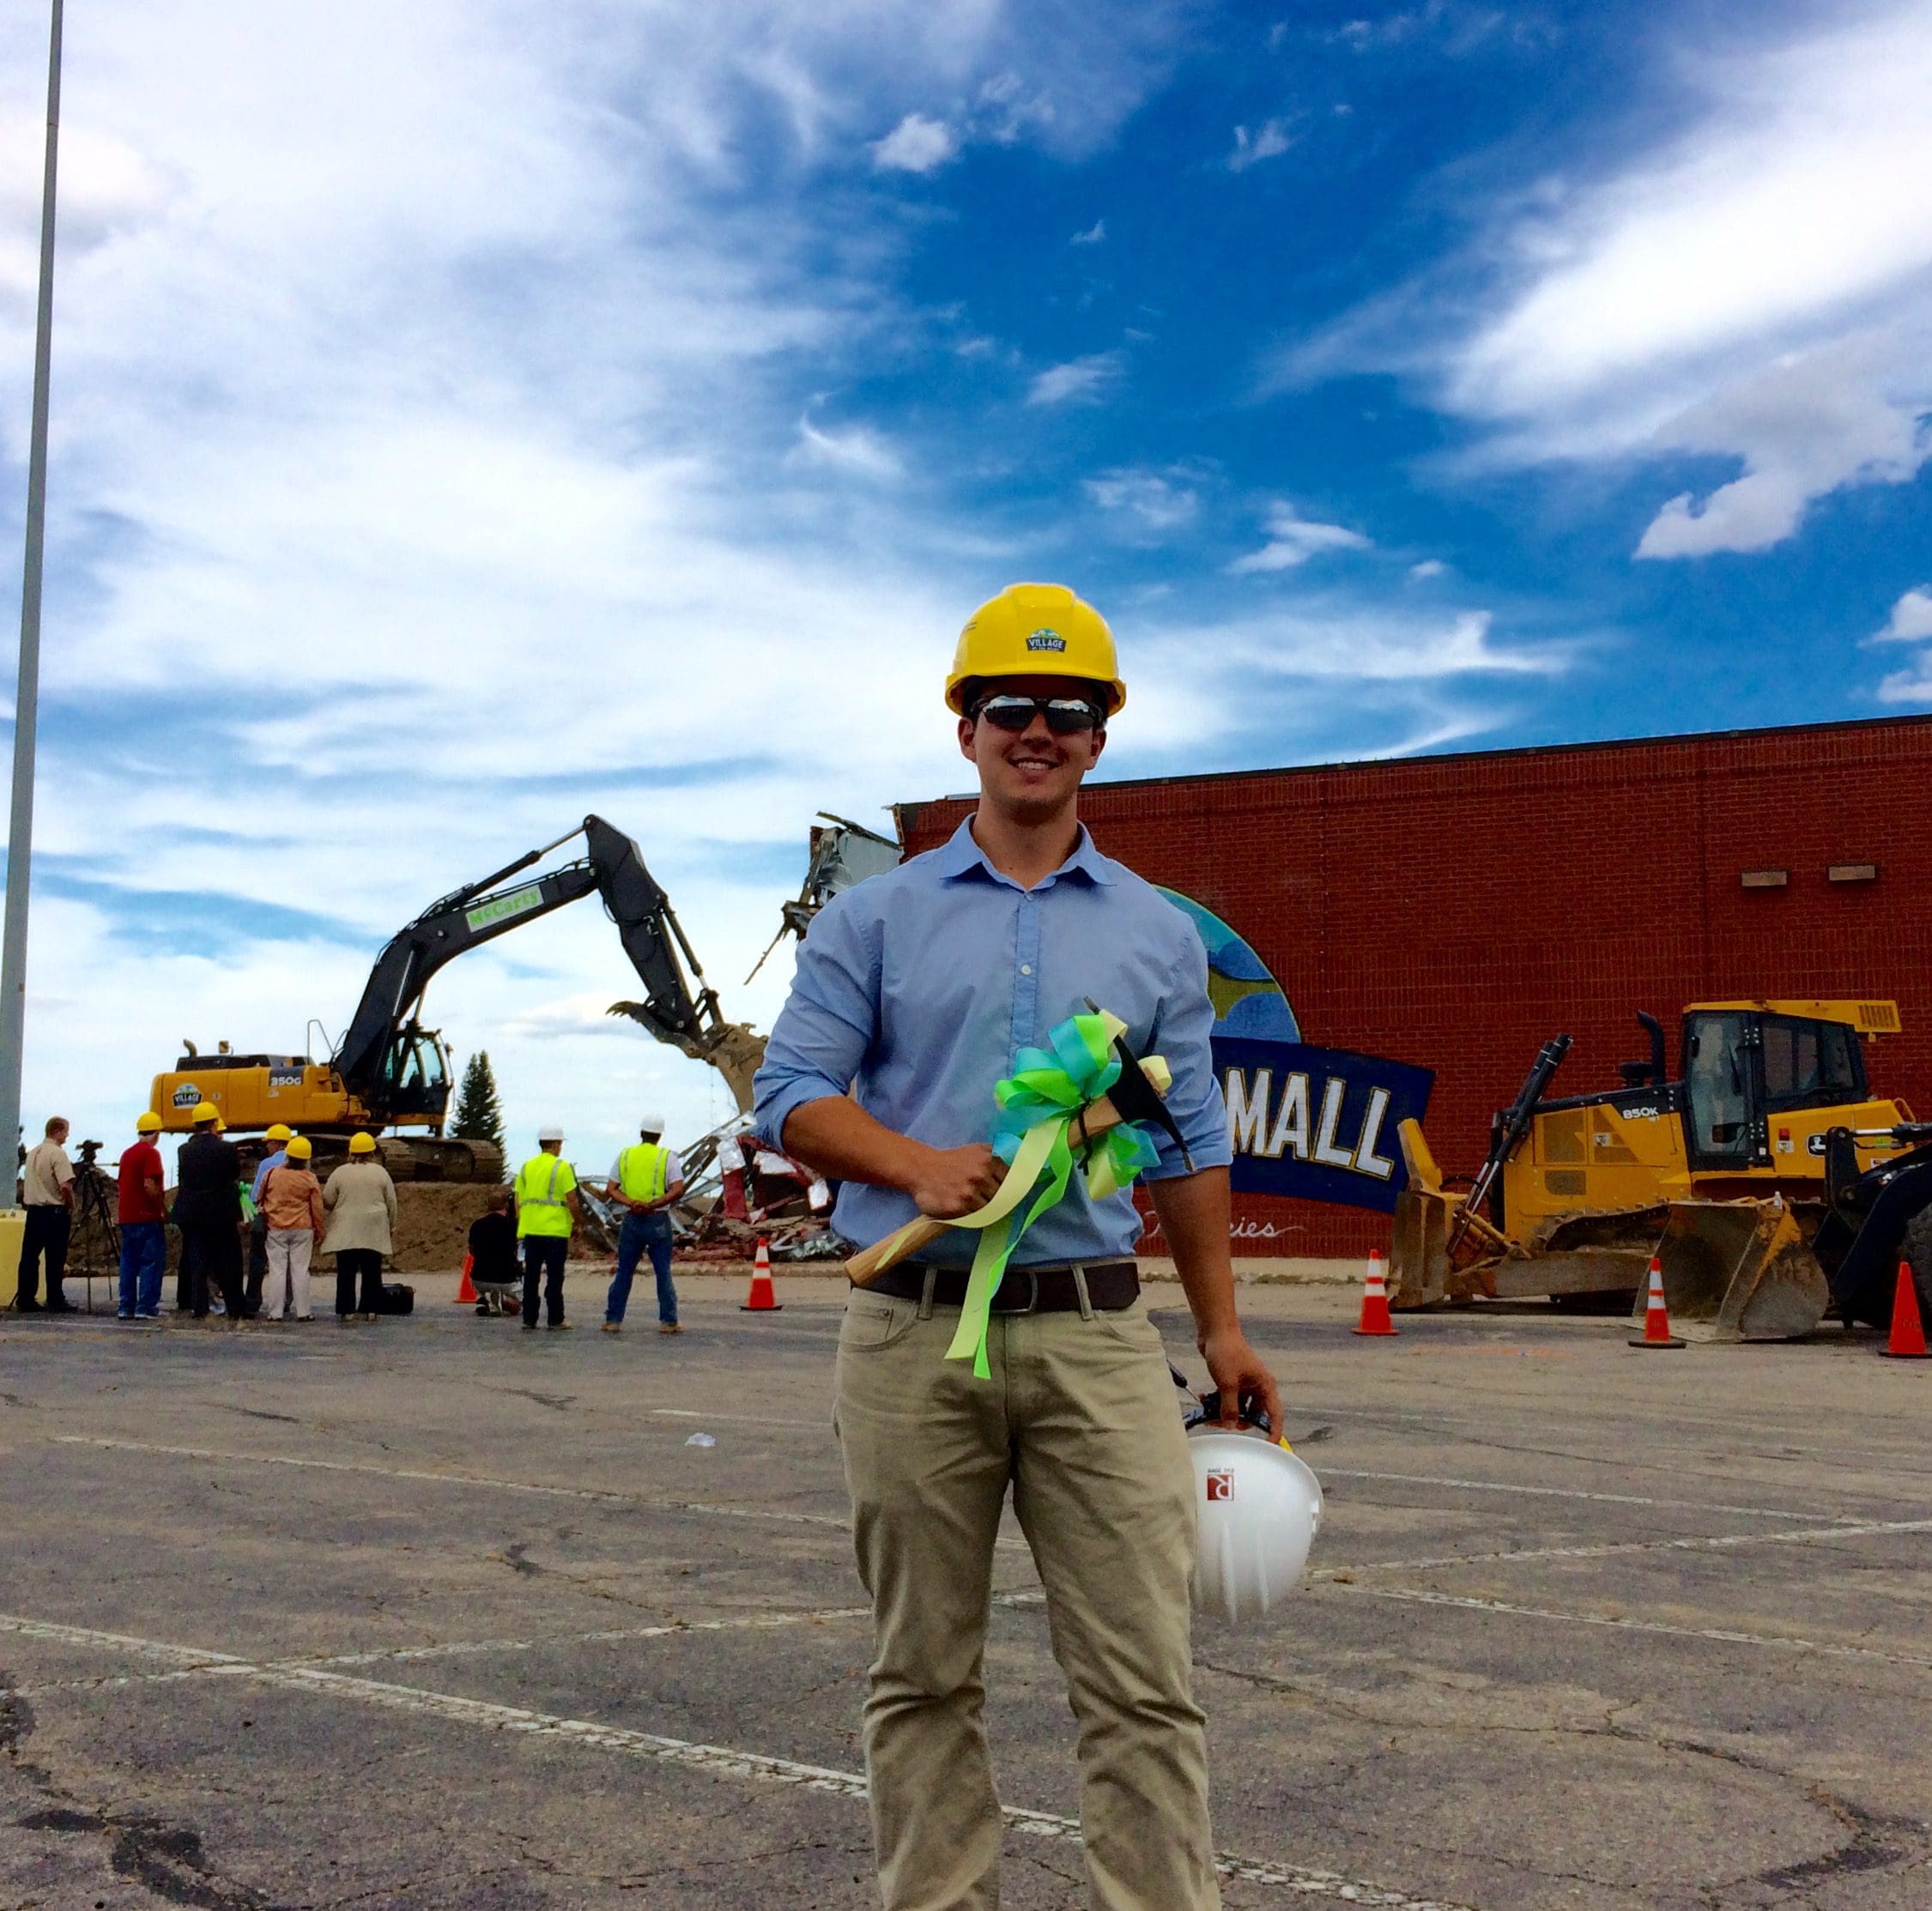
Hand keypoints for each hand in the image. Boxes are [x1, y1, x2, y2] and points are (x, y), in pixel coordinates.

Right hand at [904, 1143, 1003, 1219]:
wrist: (922, 1169)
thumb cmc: (953, 1161)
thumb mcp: (977, 1150)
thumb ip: (998, 1157)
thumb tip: (1020, 1168)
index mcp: (988, 1160)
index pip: (1012, 1180)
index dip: (1011, 1188)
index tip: (1009, 1192)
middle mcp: (980, 1175)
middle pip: (1002, 1197)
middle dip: (998, 1199)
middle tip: (988, 1198)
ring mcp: (969, 1193)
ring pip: (990, 1209)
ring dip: (985, 1208)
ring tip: (974, 1202)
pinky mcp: (958, 1207)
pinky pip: (975, 1217)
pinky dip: (973, 1215)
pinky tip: (965, 1207)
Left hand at [1199, 1325, 1283, 1441]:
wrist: (1214, 1330)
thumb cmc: (1226, 1352)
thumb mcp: (1228, 1383)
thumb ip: (1230, 1407)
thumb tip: (1230, 1426)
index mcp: (1265, 1386)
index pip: (1275, 1414)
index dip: (1273, 1431)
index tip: (1267, 1446)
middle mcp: (1258, 1386)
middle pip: (1253, 1414)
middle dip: (1237, 1421)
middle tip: (1220, 1423)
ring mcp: (1244, 1384)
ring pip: (1238, 1407)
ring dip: (1224, 1412)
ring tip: (1207, 1413)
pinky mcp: (1232, 1381)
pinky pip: (1228, 1398)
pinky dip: (1218, 1401)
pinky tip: (1205, 1399)